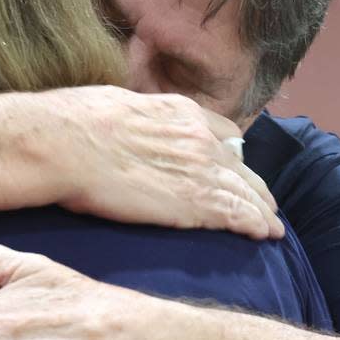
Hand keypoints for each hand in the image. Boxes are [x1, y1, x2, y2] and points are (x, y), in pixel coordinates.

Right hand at [45, 86, 282, 239]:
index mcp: (179, 112)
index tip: (234, 165)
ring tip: (272, 225)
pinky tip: (264, 234)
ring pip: (245, 192)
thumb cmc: (74, 123)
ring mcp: (202, 170)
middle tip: (264, 201)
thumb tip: (123, 124)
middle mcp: (198, 138)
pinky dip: (255, 225)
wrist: (68, 144)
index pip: (221, 133)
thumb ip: (133, 118)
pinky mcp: (196, 203)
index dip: (231, 153)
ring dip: (262, 210)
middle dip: (254, 185)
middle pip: (240, 166)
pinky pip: (238, 215)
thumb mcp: (115, 105)